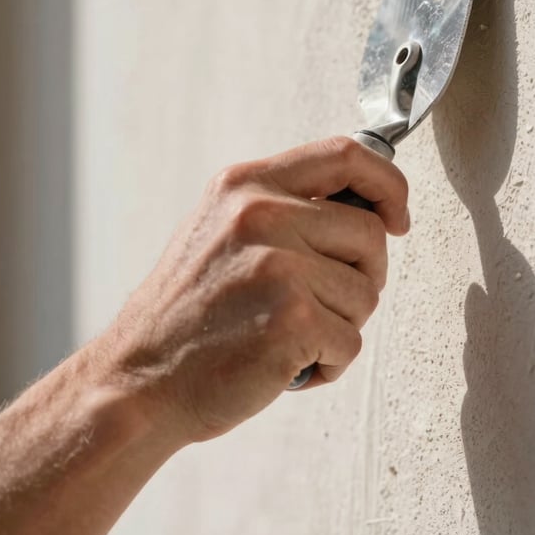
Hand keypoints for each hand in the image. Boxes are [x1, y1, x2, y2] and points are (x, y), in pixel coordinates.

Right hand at [99, 136, 409, 446]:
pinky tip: (287, 364)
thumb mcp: (222, 229)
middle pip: (370, 232)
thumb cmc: (188, 312)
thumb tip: (367, 205)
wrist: (137, 380)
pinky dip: (330, 362)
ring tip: (289, 334)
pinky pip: (351, 341)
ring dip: (341, 323)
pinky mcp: (291, 319)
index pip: (347, 155)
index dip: (388, 184)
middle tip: (321, 303)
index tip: (396, 217)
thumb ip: (285, 207)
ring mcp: (276, 265)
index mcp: (246, 183)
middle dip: (363, 274)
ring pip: (367, 292)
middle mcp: (260, 214)